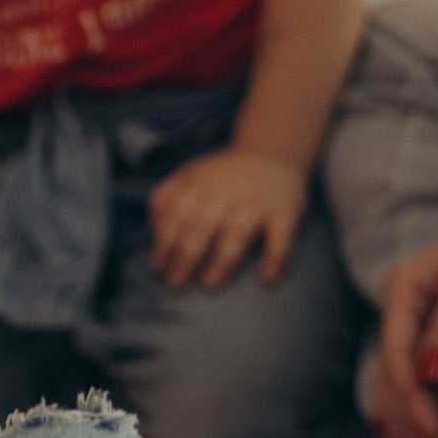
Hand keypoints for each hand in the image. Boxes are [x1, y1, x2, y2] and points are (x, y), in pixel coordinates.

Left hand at [146, 147, 307, 290]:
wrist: (273, 154)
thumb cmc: (224, 174)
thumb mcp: (192, 174)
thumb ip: (168, 196)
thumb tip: (152, 229)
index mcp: (201, 180)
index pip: (177, 211)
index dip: (165, 240)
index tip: (158, 266)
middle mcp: (227, 188)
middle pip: (203, 223)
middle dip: (186, 254)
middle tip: (175, 282)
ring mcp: (256, 200)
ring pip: (237, 230)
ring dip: (222, 259)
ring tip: (210, 283)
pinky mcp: (284, 211)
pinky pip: (281, 235)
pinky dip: (275, 257)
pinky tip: (267, 278)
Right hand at [372, 211, 437, 437]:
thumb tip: (429, 374)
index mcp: (402, 287)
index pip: (394, 350)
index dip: (410, 392)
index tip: (432, 426)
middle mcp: (403, 309)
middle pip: (392, 370)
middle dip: (410, 409)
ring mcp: (419, 325)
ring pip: (403, 379)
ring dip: (416, 412)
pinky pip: (425, 377)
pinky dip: (430, 403)